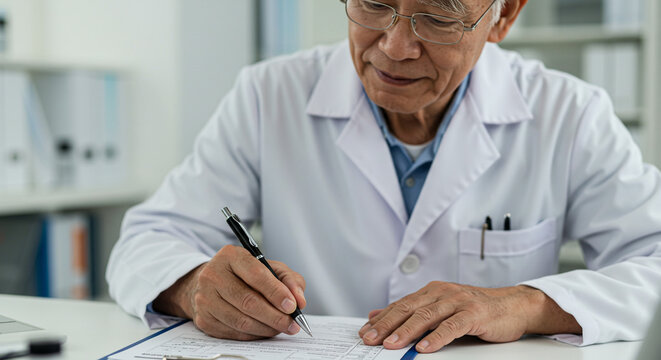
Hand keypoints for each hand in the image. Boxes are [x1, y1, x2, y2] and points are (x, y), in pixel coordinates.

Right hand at [153, 245, 306, 340]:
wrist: (210, 283)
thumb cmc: (244, 274)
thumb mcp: (269, 267)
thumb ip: (288, 279)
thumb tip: (299, 300)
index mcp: (231, 256)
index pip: (256, 275)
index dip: (276, 292)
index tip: (292, 306)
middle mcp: (213, 275)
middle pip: (248, 301)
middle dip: (275, 316)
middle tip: (292, 324)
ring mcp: (205, 299)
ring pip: (241, 320)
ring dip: (266, 328)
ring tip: (282, 327)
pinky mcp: (204, 319)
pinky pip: (234, 332)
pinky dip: (254, 334)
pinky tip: (265, 330)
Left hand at [358, 281, 580, 352]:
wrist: (513, 305)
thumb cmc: (475, 309)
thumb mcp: (440, 307)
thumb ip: (411, 310)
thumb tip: (375, 314)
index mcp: (432, 291)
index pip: (401, 305)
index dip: (382, 319)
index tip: (364, 332)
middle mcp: (442, 293)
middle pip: (409, 309)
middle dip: (387, 325)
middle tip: (370, 339)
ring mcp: (458, 302)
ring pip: (427, 317)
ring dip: (407, 332)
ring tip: (391, 345)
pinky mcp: (474, 314)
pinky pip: (452, 326)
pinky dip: (437, 337)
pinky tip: (425, 347)